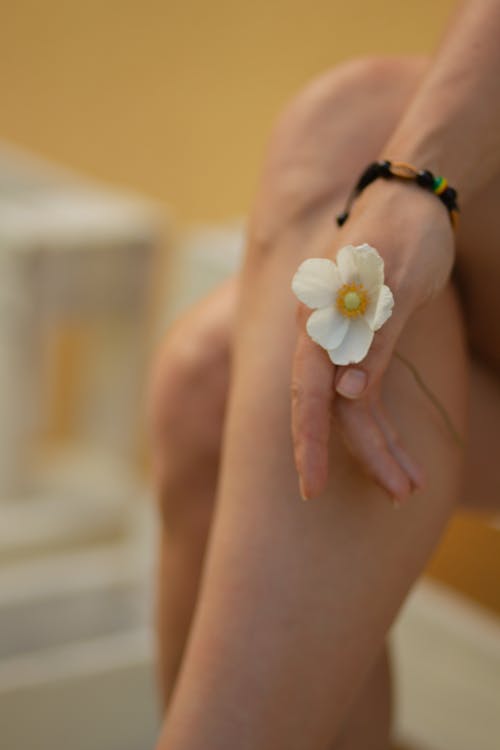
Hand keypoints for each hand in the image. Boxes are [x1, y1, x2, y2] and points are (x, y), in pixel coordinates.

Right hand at [291, 179, 455, 503]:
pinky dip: (382, 424)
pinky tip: (398, 451)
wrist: (411, 198)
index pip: (310, 390)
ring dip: (379, 447)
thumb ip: (373, 335)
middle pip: (335, 407)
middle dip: (365, 454)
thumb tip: (345, 394)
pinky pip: (365, 394)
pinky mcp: (359, 344)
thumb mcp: (399, 281)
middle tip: (400, 494)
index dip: (311, 440)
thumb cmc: (407, 232)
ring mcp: (339, 341)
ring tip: (409, 486)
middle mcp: (322, 334)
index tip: (312, 486)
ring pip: (352, 407)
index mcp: (321, 317)